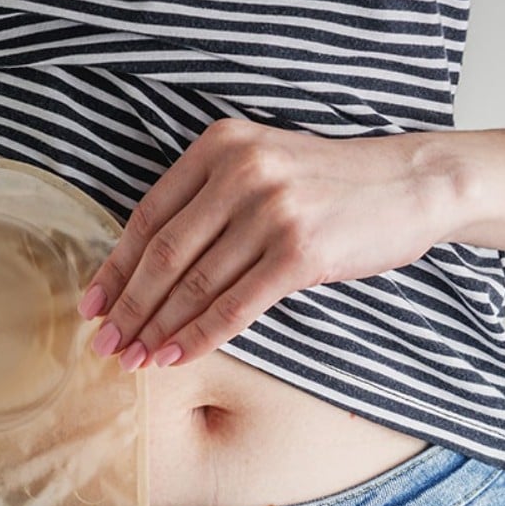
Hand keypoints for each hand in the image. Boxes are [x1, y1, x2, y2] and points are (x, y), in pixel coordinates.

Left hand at [77, 117, 449, 370]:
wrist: (412, 183)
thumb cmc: (327, 186)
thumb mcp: (260, 169)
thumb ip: (206, 203)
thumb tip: (142, 272)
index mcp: (220, 147)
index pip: (149, 216)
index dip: (115, 267)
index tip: (92, 304)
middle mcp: (241, 172)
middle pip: (164, 254)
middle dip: (129, 306)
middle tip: (105, 343)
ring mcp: (271, 211)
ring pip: (195, 284)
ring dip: (157, 328)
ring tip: (133, 358)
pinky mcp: (300, 252)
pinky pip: (234, 305)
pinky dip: (199, 336)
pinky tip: (175, 356)